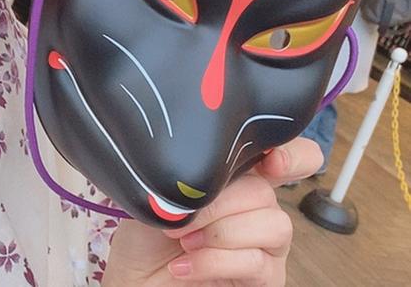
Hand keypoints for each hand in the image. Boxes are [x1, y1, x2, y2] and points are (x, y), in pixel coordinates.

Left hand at [103, 137, 322, 285]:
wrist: (136, 280)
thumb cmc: (146, 234)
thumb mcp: (160, 190)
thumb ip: (191, 171)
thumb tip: (207, 161)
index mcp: (237, 176)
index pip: (287, 156)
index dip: (292, 154)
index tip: (271, 160)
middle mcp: (257, 207)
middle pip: (265, 191)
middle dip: (220, 203)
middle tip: (182, 215)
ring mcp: (265, 245)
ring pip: (273, 225)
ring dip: (220, 232)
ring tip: (183, 241)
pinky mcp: (266, 280)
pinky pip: (256, 263)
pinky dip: (214, 261)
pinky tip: (183, 265)